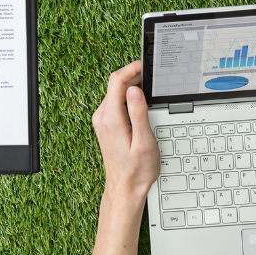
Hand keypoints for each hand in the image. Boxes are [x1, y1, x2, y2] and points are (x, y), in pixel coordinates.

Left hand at [73, 62, 159, 254]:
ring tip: (151, 89)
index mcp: (111, 118)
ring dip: (132, 87)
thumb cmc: (137, 170)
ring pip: (116, 93)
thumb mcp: (144, 142)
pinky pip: (116, 103)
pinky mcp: (106, 125)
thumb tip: (135, 90)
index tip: (145, 65)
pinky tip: (142, 105)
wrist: (124, 189)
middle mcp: (102, 117)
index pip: (117, 81)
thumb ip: (138, 113)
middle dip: (134, 76)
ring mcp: (102, 121)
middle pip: (116, 84)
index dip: (132, 68)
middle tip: (153, 76)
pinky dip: (129, 98)